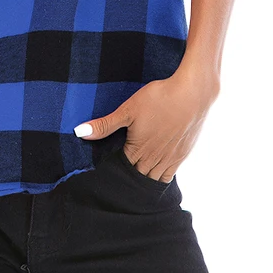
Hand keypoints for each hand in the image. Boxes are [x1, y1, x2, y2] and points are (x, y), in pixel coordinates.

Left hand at [72, 65, 219, 181]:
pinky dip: (160, 178)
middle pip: (136, 176)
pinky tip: (155, 173)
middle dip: (128, 175)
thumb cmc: (159, 98)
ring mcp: (170, 158)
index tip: (107, 165)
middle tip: (120, 172)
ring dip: (143, 178)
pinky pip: (169, 175)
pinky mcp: (183, 154)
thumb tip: (79, 133)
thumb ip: (105, 124)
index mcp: (137, 149)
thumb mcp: (128, 109)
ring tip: (135, 173)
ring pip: (153, 178)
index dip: (114, 168)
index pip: (121, 168)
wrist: (193, 94)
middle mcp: (153, 158)